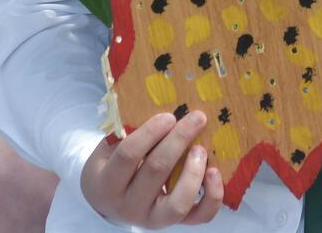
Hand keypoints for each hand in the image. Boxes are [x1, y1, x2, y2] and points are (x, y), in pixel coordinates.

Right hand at [80, 111, 223, 227]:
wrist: (108, 201)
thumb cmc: (112, 165)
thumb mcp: (109, 148)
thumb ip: (128, 132)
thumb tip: (164, 102)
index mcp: (107, 183)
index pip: (128, 156)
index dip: (149, 133)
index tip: (169, 115)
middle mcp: (129, 206)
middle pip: (155, 172)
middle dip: (178, 140)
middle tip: (197, 118)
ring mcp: (153, 219)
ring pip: (178, 203)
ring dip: (193, 172)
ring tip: (201, 148)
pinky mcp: (175, 223)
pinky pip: (199, 216)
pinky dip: (212, 197)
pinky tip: (214, 172)